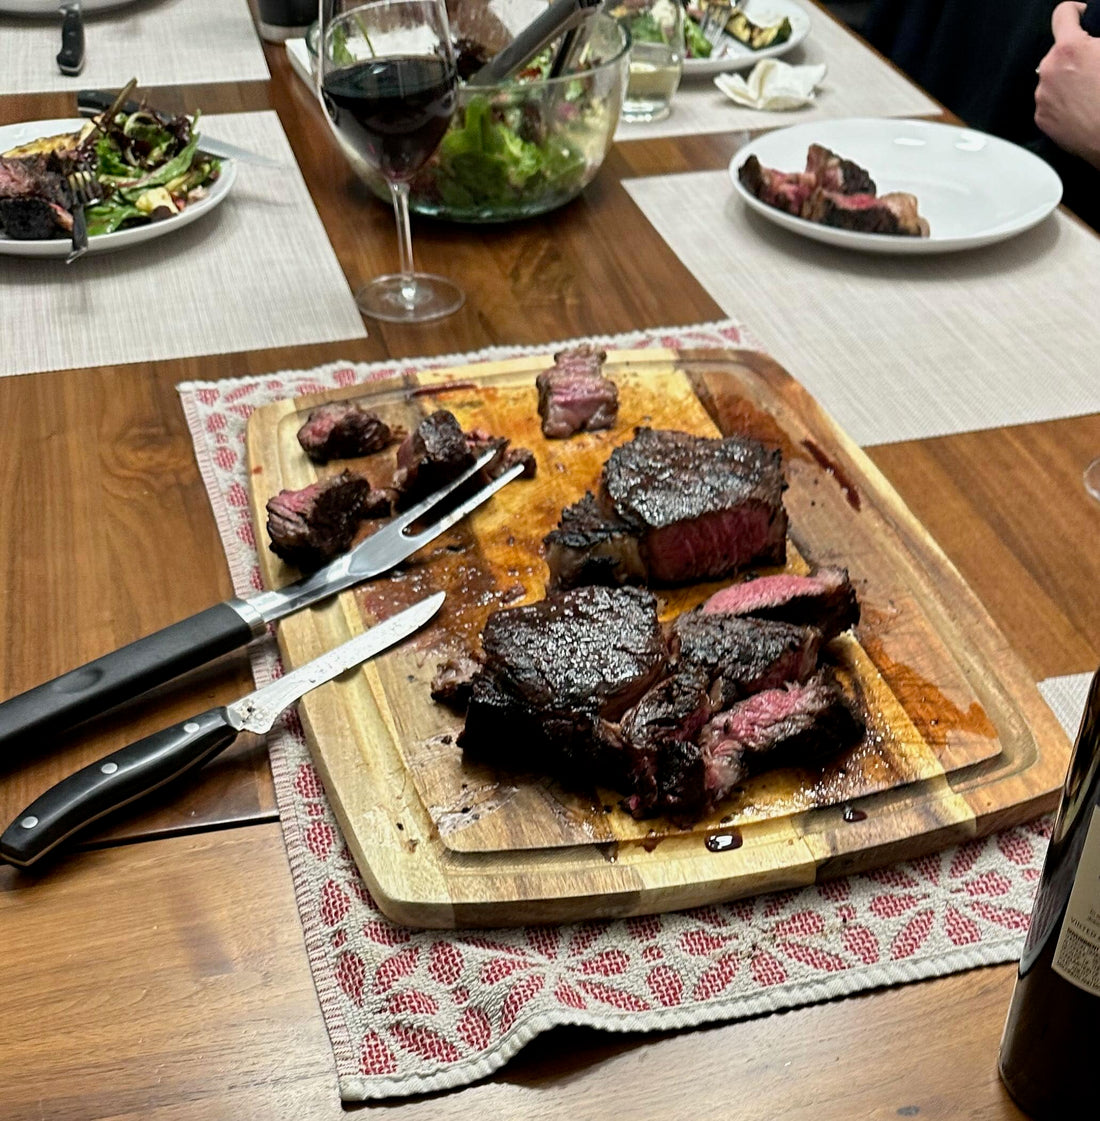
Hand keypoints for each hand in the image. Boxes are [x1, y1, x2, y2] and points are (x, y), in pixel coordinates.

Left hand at [1035, 2, 1099, 167]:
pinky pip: (1050, 100)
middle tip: (1094, 65)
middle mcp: (1049, 71)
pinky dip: (1062, 100)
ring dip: (1068, 78)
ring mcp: (1042, 97)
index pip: (1063, 14)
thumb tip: (1094, 40)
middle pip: (1058, 51)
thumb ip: (1098, 41)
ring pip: (1053, 77)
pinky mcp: (1041, 118)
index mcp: (1069, 49)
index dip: (1076, 11)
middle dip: (1075, 53)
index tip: (1081, 16)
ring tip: (1089, 90)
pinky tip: (1081, 106)